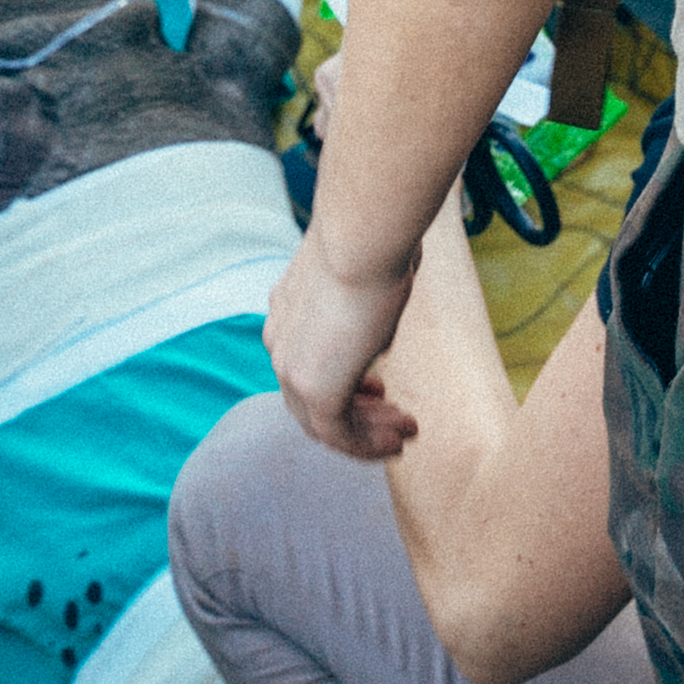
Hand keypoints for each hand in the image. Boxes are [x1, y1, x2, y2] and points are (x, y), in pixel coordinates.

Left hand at [270, 231, 414, 462]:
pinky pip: (338, 435)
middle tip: (395, 416)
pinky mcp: (314, 390)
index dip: (345, 382)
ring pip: (323, 421)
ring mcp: (291, 369)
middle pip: (311, 397)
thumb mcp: (365, 274)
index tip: (379, 390)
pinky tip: (395, 442)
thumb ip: (365, 299)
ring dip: (367, 431)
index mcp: (286, 312)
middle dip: (358, 411)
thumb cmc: (373, 242)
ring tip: (403, 433)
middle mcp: (280, 343)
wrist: (360, 239)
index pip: (308, 363)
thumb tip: (383, 311)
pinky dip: (366, 444)